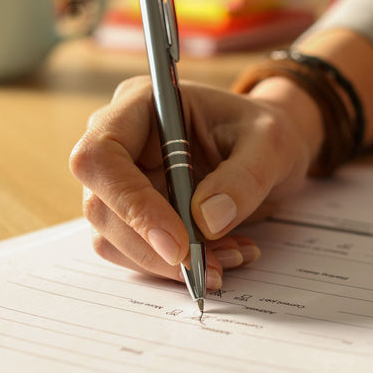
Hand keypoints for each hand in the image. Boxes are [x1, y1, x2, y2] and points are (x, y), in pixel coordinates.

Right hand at [70, 76, 317, 287]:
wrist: (270, 151)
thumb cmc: (265, 133)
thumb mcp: (272, 144)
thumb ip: (244, 178)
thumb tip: (207, 220)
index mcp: (141, 105)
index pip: (100, 155)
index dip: (130, 203)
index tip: (177, 244)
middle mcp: (120, 142)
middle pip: (100, 206)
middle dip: (154, 248)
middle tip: (212, 268)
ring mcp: (119, 181)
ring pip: (112, 239)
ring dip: (168, 263)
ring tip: (230, 257)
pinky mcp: (131, 214)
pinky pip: (136, 253)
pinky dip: (175, 267)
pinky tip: (221, 255)